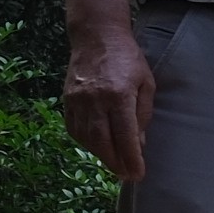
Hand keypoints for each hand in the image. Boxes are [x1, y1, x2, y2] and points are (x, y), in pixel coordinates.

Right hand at [64, 22, 153, 181]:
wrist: (96, 37)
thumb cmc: (128, 60)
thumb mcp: (146, 84)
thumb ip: (142, 115)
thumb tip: (138, 145)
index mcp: (118, 95)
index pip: (125, 135)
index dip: (131, 158)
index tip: (138, 174)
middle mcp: (95, 99)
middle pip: (102, 142)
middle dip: (115, 163)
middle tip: (126, 175)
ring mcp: (77, 100)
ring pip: (87, 138)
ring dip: (101, 155)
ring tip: (115, 164)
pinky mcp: (67, 100)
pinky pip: (74, 129)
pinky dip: (86, 142)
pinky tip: (97, 147)